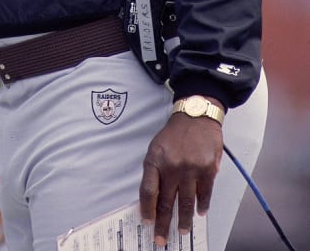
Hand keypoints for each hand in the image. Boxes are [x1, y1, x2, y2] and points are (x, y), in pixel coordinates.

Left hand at [139, 103, 223, 247]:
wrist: (196, 115)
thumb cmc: (174, 133)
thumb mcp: (156, 147)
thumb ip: (155, 171)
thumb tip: (154, 198)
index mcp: (155, 159)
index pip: (148, 191)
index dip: (147, 210)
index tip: (147, 222)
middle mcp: (172, 166)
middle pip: (166, 201)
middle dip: (163, 223)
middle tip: (160, 239)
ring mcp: (190, 168)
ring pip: (186, 202)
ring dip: (183, 220)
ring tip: (181, 231)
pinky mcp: (207, 169)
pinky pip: (204, 194)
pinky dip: (202, 205)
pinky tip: (199, 213)